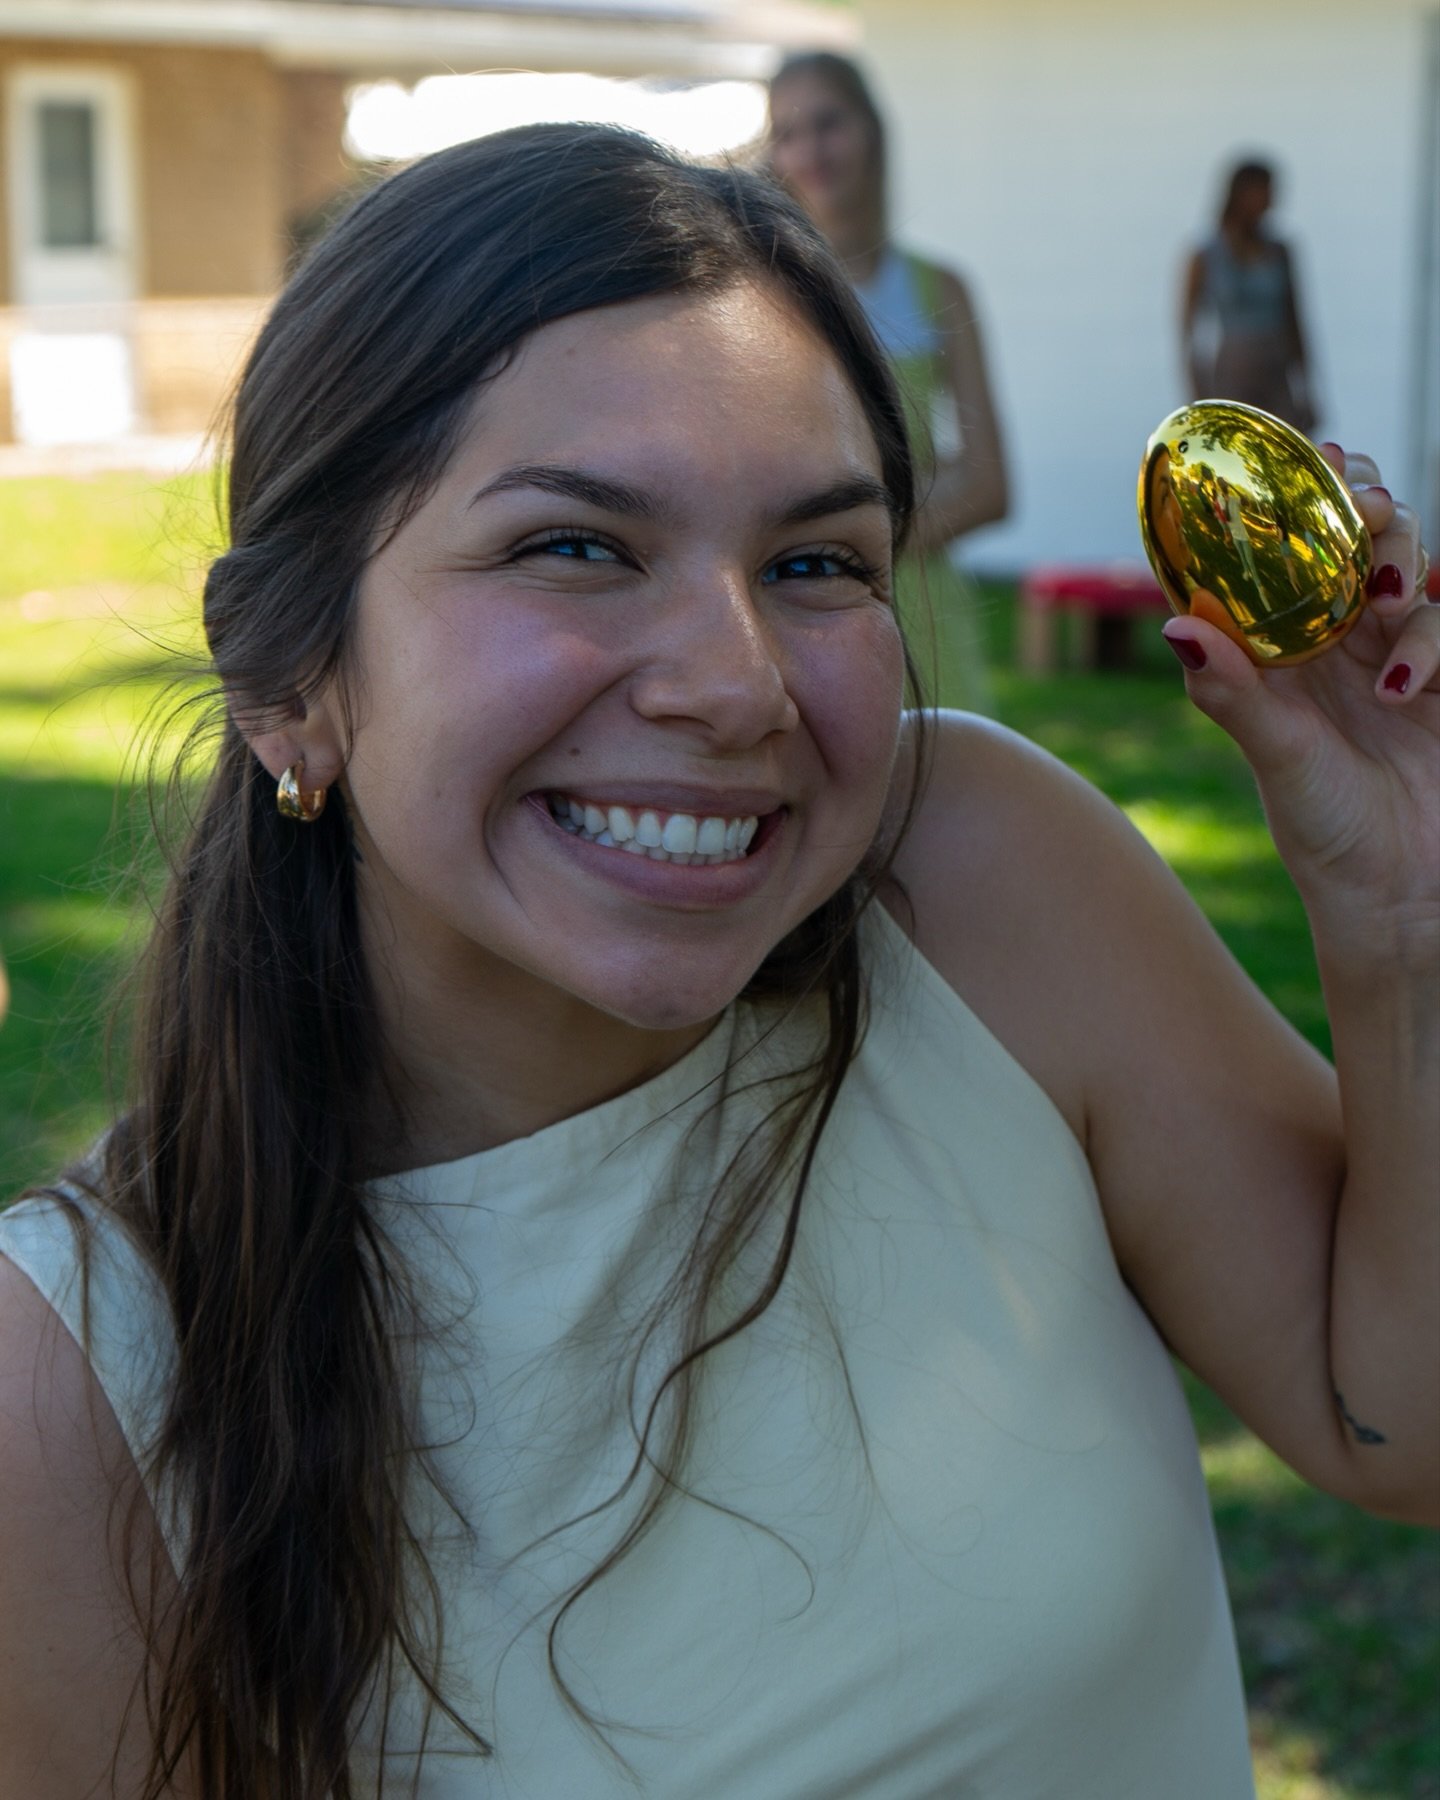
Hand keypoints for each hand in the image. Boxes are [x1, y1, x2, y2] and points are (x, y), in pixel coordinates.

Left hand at [1160, 449, 1435, 947]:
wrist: (1405, 903)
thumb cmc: (1327, 837)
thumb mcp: (1277, 760)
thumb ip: (1234, 694)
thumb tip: (1176, 625)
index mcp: (1286, 651)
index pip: (1289, 551)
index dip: (1299, 495)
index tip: (1307, 452)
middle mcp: (1344, 643)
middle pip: (1362, 536)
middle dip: (1366, 507)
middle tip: (1363, 507)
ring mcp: (1404, 657)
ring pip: (1415, 565)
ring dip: (1401, 565)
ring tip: (1385, 603)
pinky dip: (1434, 642)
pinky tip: (1407, 691)